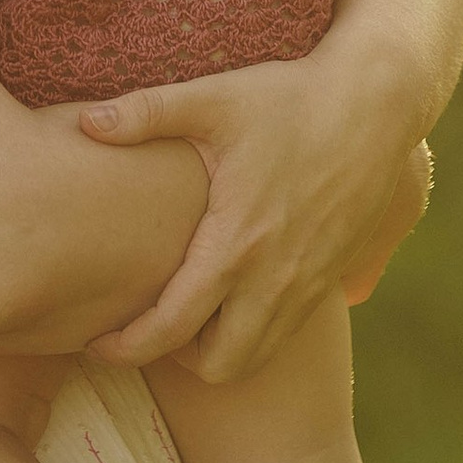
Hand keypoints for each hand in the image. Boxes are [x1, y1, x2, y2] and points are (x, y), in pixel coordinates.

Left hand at [75, 56, 434, 380]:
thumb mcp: (214, 98)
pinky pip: (288, 331)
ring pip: (257, 356)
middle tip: (146, 328)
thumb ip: (146, 113)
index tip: (96, 344)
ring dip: (220, 349)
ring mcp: (311, 283)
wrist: (376, 104)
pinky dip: (256, 330)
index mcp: (237, 243)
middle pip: (219, 365)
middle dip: (175, 360)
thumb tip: (86, 124)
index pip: (172, 326)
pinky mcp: (335, 276)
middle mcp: (276, 278)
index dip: (127, 347)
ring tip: (189, 314)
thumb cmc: (290, 98)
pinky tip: (235, 292)